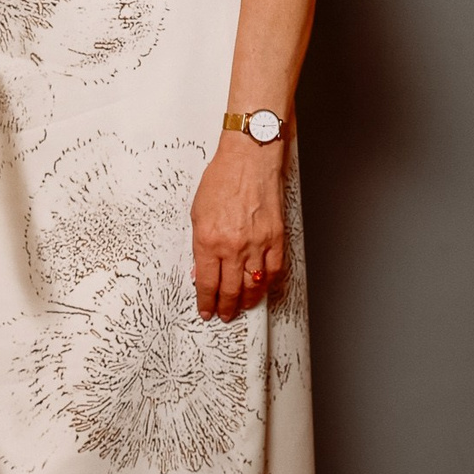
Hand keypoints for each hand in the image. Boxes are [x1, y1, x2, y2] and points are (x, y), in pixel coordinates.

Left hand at [191, 131, 286, 322]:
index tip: (205, 310)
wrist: (249, 159)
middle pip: (229, 290)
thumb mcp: (197, 213)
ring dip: (247, 301)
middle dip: (225, 308)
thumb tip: (202, 272)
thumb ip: (199, 246)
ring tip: (242, 306)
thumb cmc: (222, 179)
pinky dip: (268, 284)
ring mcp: (257, 243)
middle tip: (223, 314)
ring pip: (253, 285)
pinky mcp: (276, 238)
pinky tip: (262, 288)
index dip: (205, 302)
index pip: (206, 283)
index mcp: (208, 240)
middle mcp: (233, 246)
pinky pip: (274, 270)